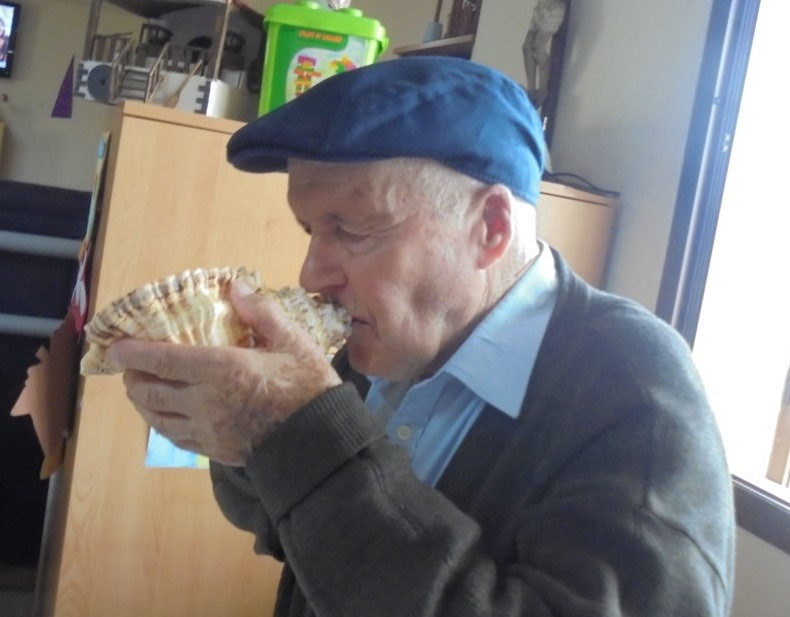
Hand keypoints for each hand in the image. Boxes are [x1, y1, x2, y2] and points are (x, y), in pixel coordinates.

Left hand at [107, 280, 341, 465]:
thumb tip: (235, 287)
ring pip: (156, 418)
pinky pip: (175, 438)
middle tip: (131, 365)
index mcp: (221, 369)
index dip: (133, 352)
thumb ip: (260, 312)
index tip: (116, 345)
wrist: (321, 439)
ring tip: (142, 388)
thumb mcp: (292, 340)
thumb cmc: (308, 386)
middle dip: (133, 377)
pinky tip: (166, 416)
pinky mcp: (214, 450)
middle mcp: (204, 401)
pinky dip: (162, 424)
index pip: (161, 359)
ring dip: (142, 402)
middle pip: (150, 391)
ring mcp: (207, 430)